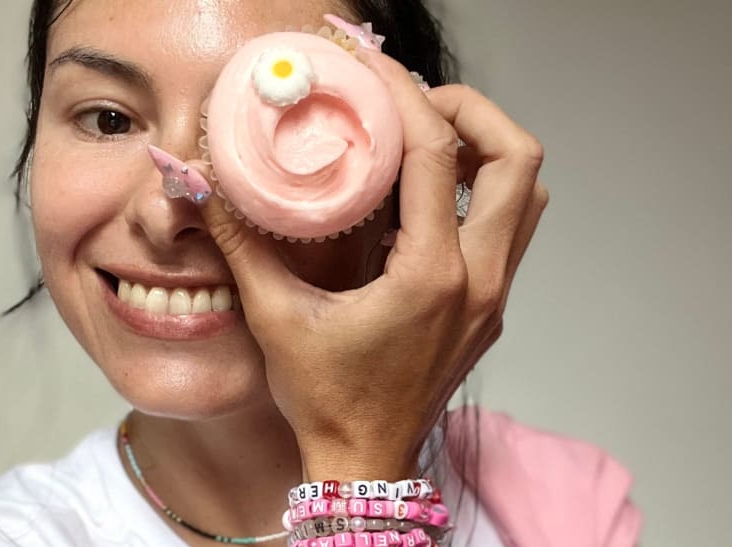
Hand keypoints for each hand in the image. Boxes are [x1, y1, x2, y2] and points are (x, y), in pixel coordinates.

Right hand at [199, 50, 548, 480]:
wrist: (367, 463)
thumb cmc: (327, 401)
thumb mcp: (277, 318)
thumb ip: (243, 245)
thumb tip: (205, 187)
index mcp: (431, 276)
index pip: (436, 155)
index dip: (405, 95)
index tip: (372, 67)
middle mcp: (479, 280)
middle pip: (519, 163)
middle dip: (473, 113)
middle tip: (416, 104)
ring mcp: (494, 295)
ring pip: (527, 196)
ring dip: (487, 153)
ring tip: (428, 139)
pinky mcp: (491, 308)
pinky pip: (510, 229)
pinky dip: (479, 194)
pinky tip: (426, 196)